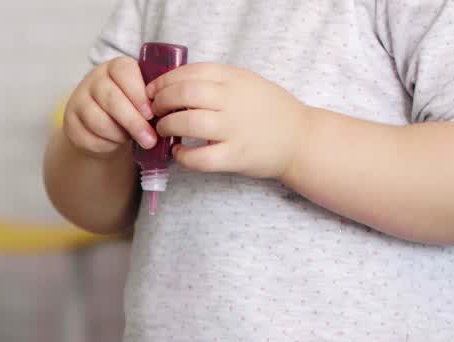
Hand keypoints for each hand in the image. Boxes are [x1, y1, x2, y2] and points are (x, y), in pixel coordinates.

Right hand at [62, 56, 157, 155]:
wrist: (103, 125)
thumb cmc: (130, 107)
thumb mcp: (142, 96)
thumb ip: (153, 97)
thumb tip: (171, 111)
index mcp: (116, 67)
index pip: (124, 72)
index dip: (138, 94)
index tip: (152, 113)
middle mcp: (94, 79)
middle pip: (112, 99)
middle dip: (133, 121)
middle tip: (150, 139)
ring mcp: (79, 99)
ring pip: (99, 119)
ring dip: (119, 135)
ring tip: (133, 140)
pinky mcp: (70, 121)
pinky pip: (88, 136)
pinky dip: (106, 143)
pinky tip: (115, 142)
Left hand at [148, 63, 309, 179]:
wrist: (300, 139)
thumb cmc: (268, 110)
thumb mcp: (246, 83)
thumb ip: (216, 80)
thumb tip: (173, 83)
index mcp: (235, 79)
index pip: (191, 72)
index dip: (165, 80)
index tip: (152, 90)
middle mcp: (234, 101)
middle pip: (184, 94)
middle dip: (161, 102)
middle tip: (155, 111)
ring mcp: (235, 129)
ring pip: (188, 123)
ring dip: (167, 126)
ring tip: (164, 130)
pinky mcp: (236, 156)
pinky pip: (200, 158)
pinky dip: (182, 156)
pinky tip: (179, 153)